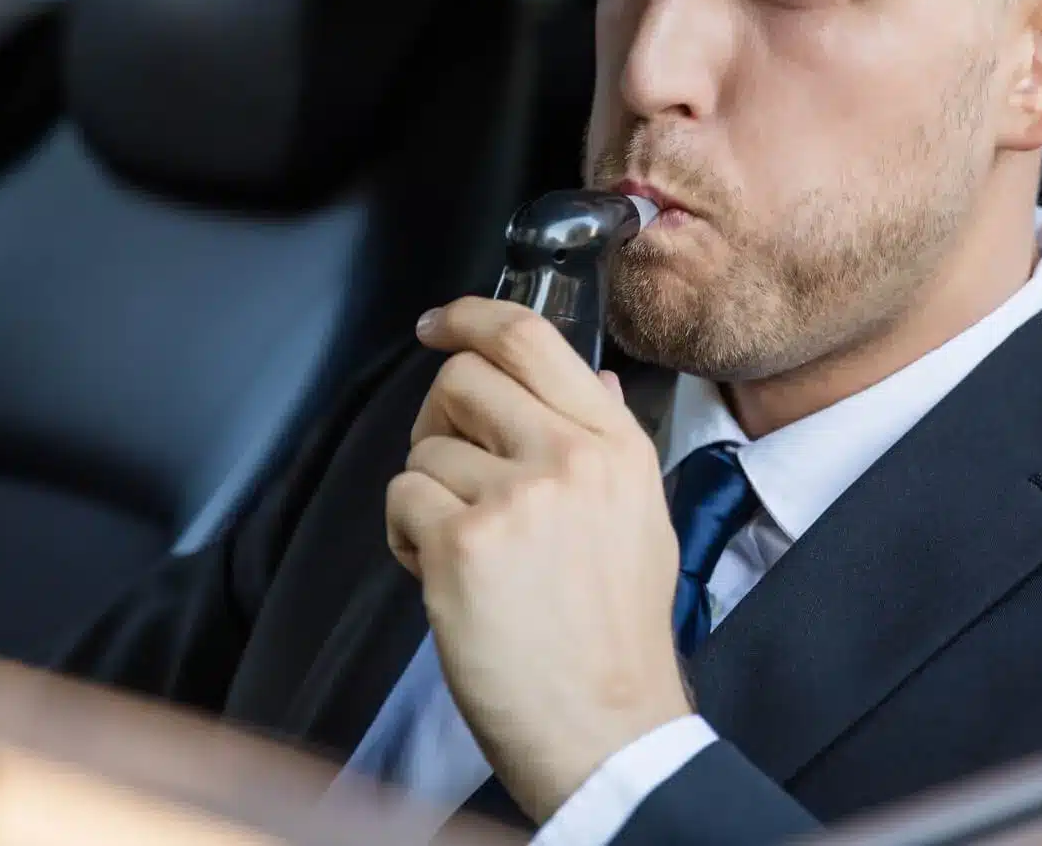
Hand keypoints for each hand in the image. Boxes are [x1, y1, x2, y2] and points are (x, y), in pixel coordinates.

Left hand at [387, 297, 689, 822]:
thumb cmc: (616, 634)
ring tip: (468, 553)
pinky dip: (407, 538)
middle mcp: (569, 457)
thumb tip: (587, 374)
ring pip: (423, 450)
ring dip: (427, 497)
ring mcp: (514, 498)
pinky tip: (447, 578)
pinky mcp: (463, 545)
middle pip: (461, 379)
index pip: (531, 337)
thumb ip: (606, 438)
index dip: (470, 317)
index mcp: (614, 444)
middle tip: (450, 473)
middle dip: (437, 421)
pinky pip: (401, 500)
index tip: (438, 324)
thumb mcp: (640, 517)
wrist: (605, 725)